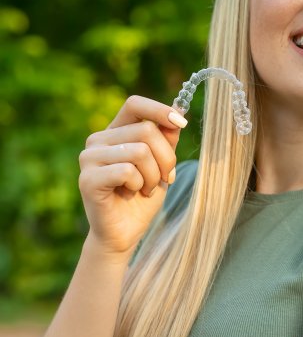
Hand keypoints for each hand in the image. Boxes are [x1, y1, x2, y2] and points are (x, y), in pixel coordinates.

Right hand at [78, 95, 186, 257]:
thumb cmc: (143, 195)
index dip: (160, 110)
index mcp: (115, 131)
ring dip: (154, 175)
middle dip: (166, 157)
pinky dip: (140, 185)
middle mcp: (97, 140)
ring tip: (146, 188)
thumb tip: (178, 113)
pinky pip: (127, 171)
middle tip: (165, 178)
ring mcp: (89, 158)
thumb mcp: (162, 163)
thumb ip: (166, 139)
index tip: (182, 124)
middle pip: (146, 130)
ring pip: (140, 151)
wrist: (125, 232)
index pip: (135, 104)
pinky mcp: (87, 179)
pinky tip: (132, 194)